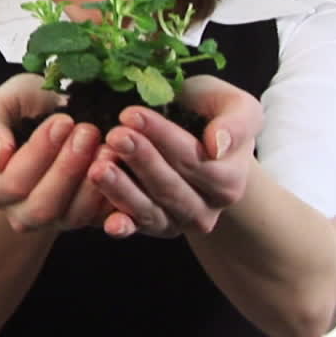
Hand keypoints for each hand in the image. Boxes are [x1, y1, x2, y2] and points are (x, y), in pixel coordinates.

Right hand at [0, 74, 109, 232]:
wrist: (52, 118)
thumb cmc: (23, 108)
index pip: (13, 182)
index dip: (40, 153)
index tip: (63, 120)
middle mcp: (20, 212)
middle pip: (43, 206)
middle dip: (68, 168)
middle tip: (88, 131)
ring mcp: (55, 220)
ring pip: (73, 216)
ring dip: (93, 183)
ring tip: (108, 148)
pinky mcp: (86, 219)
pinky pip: (101, 219)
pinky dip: (114, 197)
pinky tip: (122, 167)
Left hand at [87, 75, 263, 237]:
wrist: (197, 137)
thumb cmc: (212, 115)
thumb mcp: (236, 107)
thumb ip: (236, 124)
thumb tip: (218, 146)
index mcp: (229, 181)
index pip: (195, 161)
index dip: (163, 138)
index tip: (132, 114)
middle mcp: (206, 210)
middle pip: (170, 187)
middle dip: (140, 159)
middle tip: (114, 135)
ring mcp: (178, 223)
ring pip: (150, 211)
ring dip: (122, 191)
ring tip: (99, 167)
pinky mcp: (152, 228)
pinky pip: (136, 229)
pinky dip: (122, 227)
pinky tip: (109, 222)